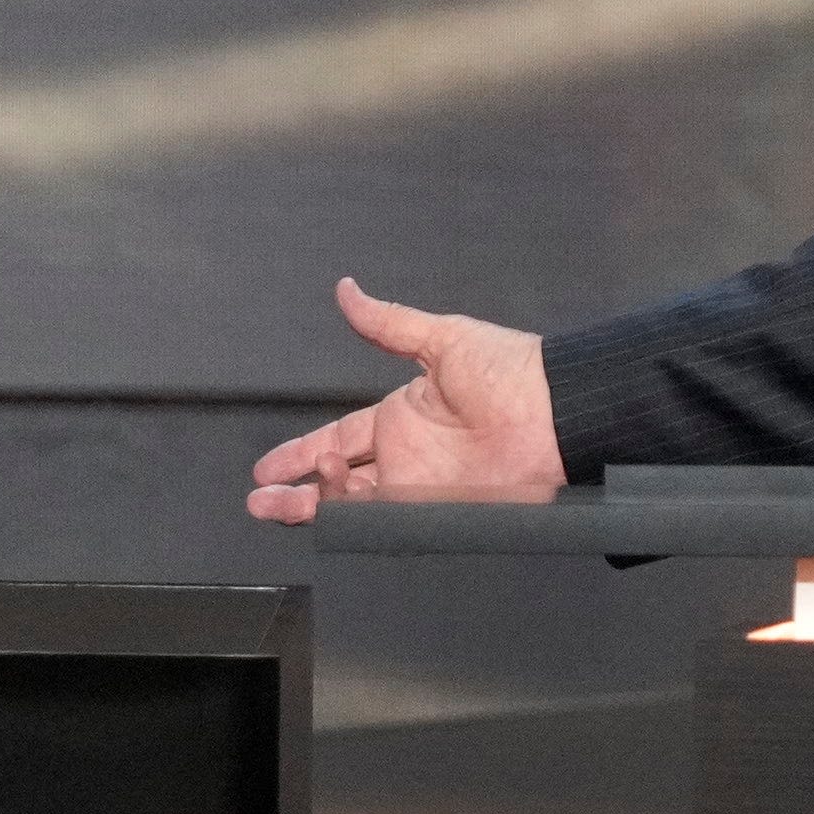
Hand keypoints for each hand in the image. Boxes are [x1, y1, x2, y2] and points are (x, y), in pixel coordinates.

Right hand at [246, 277, 564, 521]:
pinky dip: (347, 516)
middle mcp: (406, 455)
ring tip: (276, 501)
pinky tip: (321, 503)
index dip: (303, 452)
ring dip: (311, 505)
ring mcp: (417, 486)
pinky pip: (380, 522)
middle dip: (296, 492)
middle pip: (338, 481)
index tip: (269, 467)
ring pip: (351, 506)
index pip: (340, 437)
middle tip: (259, 500)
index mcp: (403, 415)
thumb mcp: (440, 338)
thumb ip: (386, 324)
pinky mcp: (432, 511)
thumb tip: (346, 291)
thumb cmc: (512, 370)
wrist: (554, 414)